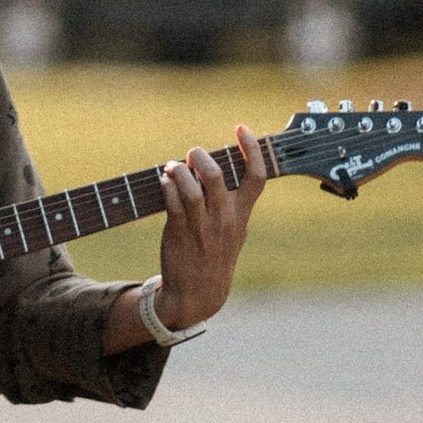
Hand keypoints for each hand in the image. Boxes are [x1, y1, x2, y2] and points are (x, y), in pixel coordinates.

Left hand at [103, 122, 265, 353]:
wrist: (198, 293)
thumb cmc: (214, 254)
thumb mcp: (234, 230)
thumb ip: (231, 201)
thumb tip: (215, 167)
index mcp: (241, 214)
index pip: (257, 176)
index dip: (252, 149)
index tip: (241, 128)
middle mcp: (224, 218)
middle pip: (217, 175)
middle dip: (200, 156)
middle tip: (192, 155)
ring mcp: (202, 226)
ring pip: (191, 187)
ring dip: (178, 170)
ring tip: (172, 168)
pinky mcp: (179, 232)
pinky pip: (172, 201)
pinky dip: (167, 185)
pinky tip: (164, 181)